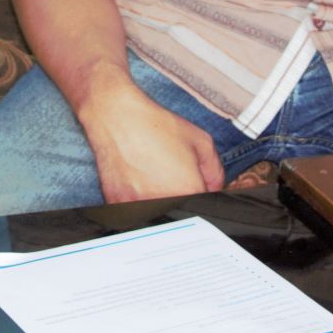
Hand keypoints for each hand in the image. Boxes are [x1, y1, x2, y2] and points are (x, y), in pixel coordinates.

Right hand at [80, 81, 224, 202]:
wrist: (117, 116)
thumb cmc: (157, 125)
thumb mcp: (201, 141)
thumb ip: (215, 172)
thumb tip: (213, 192)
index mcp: (188, 189)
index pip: (203, 209)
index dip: (199, 196)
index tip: (191, 185)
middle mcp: (163, 202)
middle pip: (180, 215)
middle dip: (180, 200)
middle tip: (169, 177)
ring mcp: (137, 206)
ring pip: (156, 216)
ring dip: (158, 203)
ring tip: (151, 177)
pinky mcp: (117, 205)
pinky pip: (133, 212)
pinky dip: (137, 201)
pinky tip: (135, 179)